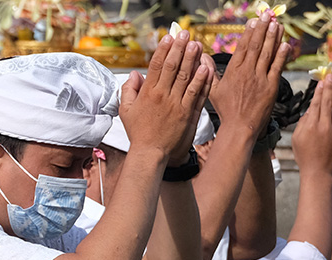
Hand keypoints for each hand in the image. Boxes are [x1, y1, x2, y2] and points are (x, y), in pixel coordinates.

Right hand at [120, 30, 211, 164]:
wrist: (150, 153)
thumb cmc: (139, 133)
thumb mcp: (126, 111)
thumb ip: (129, 91)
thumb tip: (134, 75)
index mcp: (148, 94)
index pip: (156, 66)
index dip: (163, 50)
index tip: (169, 37)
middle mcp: (162, 96)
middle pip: (173, 67)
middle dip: (179, 48)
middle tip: (185, 35)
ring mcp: (176, 104)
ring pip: (186, 77)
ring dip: (192, 59)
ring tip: (196, 45)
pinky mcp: (187, 113)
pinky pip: (196, 93)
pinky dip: (201, 80)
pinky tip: (205, 68)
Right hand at [208, 12, 288, 138]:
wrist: (239, 127)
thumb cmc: (226, 111)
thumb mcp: (213, 91)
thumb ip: (209, 72)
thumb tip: (201, 57)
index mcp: (234, 72)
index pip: (243, 48)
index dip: (249, 33)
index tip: (253, 22)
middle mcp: (248, 72)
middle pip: (257, 46)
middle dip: (262, 29)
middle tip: (267, 16)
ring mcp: (260, 79)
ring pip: (268, 53)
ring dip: (273, 37)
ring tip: (277, 24)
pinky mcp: (271, 87)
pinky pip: (277, 67)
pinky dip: (282, 55)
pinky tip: (285, 44)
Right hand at [291, 73, 331, 175]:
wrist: (319, 172)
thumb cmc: (305, 156)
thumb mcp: (297, 139)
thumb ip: (303, 123)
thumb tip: (310, 110)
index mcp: (310, 126)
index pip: (316, 103)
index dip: (320, 91)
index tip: (323, 80)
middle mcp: (324, 125)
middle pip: (328, 102)